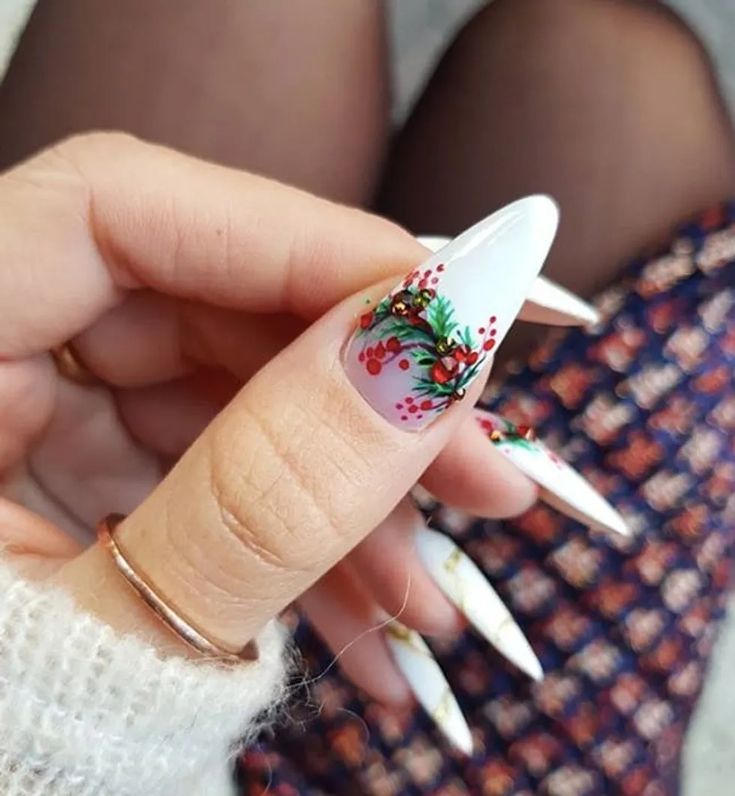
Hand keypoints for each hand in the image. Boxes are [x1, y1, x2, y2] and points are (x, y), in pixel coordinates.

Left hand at [0, 134, 618, 750]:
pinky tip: (370, 618)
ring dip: (348, 496)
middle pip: (207, 305)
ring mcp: (35, 418)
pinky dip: (298, 541)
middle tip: (485, 470)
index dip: (303, 243)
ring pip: (236, 397)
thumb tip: (428, 356)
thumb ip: (263, 500)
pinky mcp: (88, 473)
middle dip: (365, 395)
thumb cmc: (3, 755)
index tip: (449, 314)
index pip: (120, 212)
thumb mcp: (116, 645)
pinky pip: (217, 467)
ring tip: (430, 592)